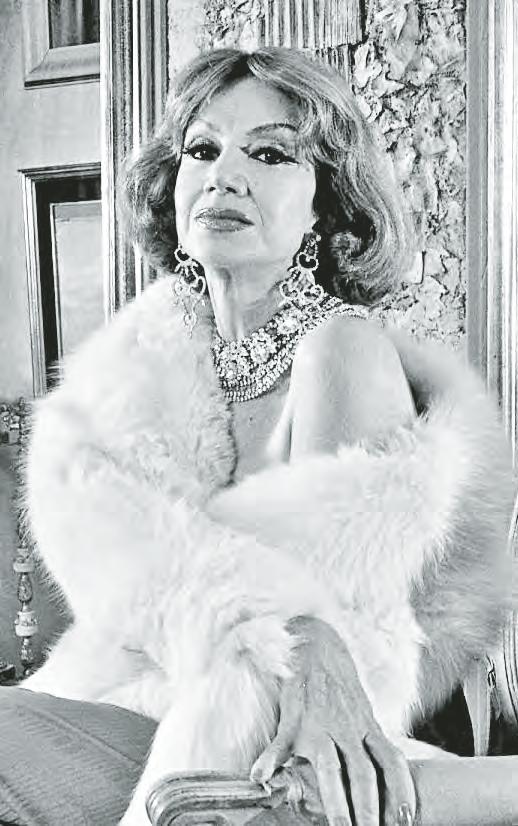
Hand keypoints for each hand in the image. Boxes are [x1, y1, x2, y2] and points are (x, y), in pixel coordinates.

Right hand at [250, 616, 415, 825]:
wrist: (316, 646)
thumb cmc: (339, 690)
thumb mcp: (362, 714)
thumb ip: (370, 745)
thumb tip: (386, 785)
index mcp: (367, 728)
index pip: (391, 762)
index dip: (401, 791)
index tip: (406, 819)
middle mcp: (348, 728)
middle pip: (363, 772)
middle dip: (368, 808)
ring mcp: (320, 723)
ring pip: (330, 765)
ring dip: (334, 799)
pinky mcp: (293, 717)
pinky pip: (281, 741)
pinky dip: (270, 760)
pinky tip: (260, 777)